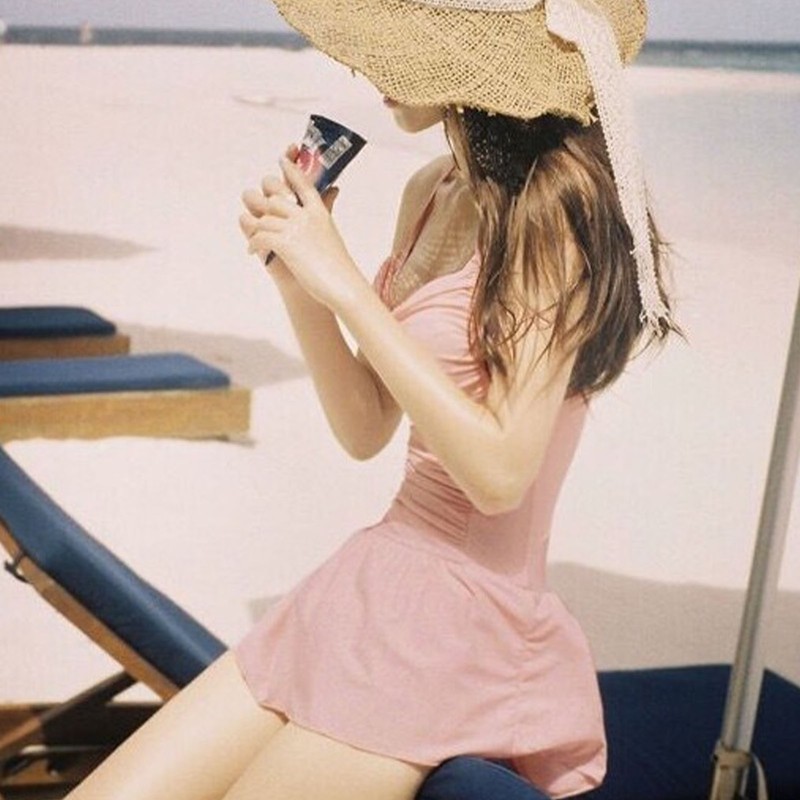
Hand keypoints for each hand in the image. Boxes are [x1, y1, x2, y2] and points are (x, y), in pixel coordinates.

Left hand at [240, 157, 364, 310]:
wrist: (344, 285)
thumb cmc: (340, 267)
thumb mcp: (332, 235)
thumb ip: (325, 214)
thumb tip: (333, 193)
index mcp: (319, 212)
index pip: (303, 183)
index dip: (291, 169)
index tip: (282, 158)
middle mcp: (307, 216)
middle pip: (274, 198)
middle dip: (260, 203)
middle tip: (253, 210)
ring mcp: (296, 229)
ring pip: (264, 218)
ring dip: (255, 228)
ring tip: (253, 239)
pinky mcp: (286, 244)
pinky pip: (260, 236)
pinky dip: (253, 243)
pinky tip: (252, 252)